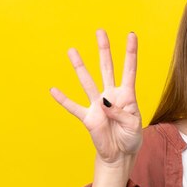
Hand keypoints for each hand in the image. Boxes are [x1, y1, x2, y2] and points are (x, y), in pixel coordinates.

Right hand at [50, 30, 141, 164]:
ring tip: (72, 51)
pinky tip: (53, 90)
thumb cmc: (130, 137)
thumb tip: (104, 103)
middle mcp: (111, 95)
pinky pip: (74, 107)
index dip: (130, 53)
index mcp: (126, 95)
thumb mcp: (133, 125)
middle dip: (104, 50)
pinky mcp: (88, 117)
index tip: (131, 35)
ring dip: (80, 67)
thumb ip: (121, 113)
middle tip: (100, 31)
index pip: (129, 70)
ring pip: (88, 82)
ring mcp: (98, 105)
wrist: (120, 155)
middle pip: (107, 68)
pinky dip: (63, 100)